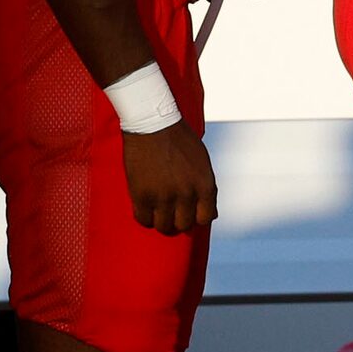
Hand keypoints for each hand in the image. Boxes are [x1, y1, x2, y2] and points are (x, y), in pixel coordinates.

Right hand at [121, 122, 217, 236]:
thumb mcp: (202, 163)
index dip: (197, 218)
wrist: (153, 125)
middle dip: (178, 221)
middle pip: (184, 225)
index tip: (189, 214)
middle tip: (171, 214)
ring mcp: (163, 196)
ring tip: (158, 213)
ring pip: (164, 226)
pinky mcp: (141, 195)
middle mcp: (186, 194)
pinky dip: (144, 218)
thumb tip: (210, 215)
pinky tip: (145, 209)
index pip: (205, 218)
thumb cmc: (180, 141)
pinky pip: (143, 219)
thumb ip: (206, 188)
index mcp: (205, 185)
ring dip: (161, 222)